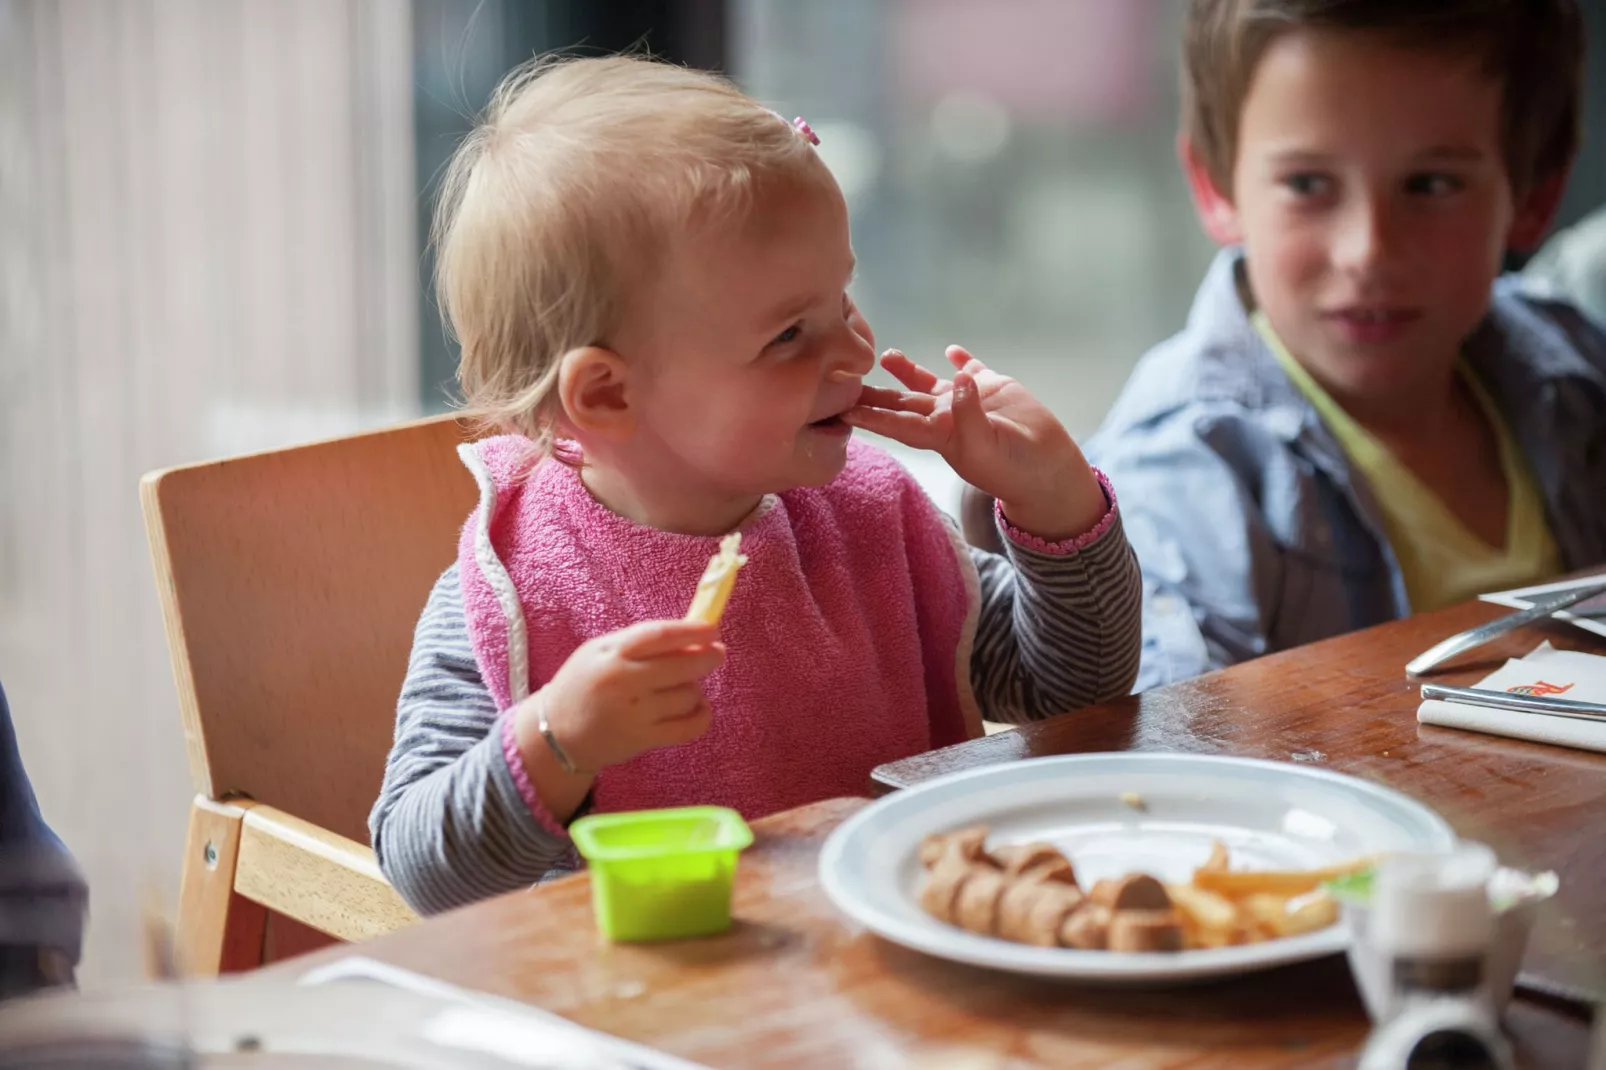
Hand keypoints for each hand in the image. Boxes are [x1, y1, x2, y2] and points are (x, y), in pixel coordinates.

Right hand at [514, 620, 723, 773]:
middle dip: (707, 657)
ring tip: (685, 685)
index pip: (660, 636)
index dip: (692, 631)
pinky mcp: (643, 739)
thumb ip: (640, 641)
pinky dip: (702, 716)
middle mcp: (624, 682)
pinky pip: (688, 727)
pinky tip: (699, 708)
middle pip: (681, 666)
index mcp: (612, 654)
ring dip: (695, 688)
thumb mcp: (600, 651)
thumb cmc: (584, 683)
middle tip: (717, 653)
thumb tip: (690, 636)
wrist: (557, 733)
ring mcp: (635, 713)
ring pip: (687, 695)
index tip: (713, 629)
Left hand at [843, 346, 1104, 540]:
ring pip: (928, 383)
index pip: (897, 424)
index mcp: (939, 435)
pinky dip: (960, 360)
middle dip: (874, 394)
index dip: (871, 417)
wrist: (1048, 467)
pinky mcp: (992, 386)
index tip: (844, 410)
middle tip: (844, 381)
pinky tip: (950, 350)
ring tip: (885, 355)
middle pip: (902, 403)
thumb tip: (956, 379)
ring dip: (907, 371)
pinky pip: (971, 369)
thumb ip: (969, 413)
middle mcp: (946, 417)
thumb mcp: (987, 445)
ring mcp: (967, 401)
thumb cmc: (1013, 467)